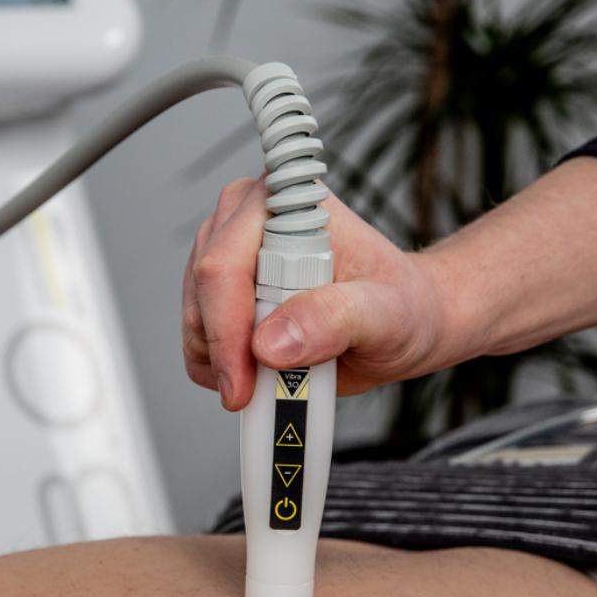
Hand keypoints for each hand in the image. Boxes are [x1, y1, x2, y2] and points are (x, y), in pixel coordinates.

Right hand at [181, 178, 446, 408]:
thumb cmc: (400, 305)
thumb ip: (334, 320)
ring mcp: (226, 251)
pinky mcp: (217, 288)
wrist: (401, 320)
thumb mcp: (387, 315)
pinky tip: (263, 370)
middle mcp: (246, 217)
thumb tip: (270, 343)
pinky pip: (196, 339)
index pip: (226, 264)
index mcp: (287, 204)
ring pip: (195, 320)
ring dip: (226, 364)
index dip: (228, 329)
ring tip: (280, 376)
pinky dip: (222, 368)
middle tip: (262, 393)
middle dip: (227, 355)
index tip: (246, 384)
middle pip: (202, 294)